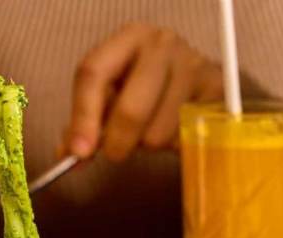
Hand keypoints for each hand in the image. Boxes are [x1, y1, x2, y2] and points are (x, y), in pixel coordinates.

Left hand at [63, 23, 222, 162]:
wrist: (206, 81)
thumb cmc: (153, 87)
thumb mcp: (116, 94)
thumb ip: (88, 122)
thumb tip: (67, 154)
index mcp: (127, 38)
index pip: (93, 73)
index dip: (82, 117)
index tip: (79, 152)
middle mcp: (160, 44)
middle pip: (129, 109)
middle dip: (118, 142)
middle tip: (116, 153)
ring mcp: (192, 66)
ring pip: (158, 131)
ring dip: (150, 145)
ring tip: (153, 131)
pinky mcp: (215, 93)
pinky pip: (185, 138)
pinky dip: (175, 145)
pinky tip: (175, 131)